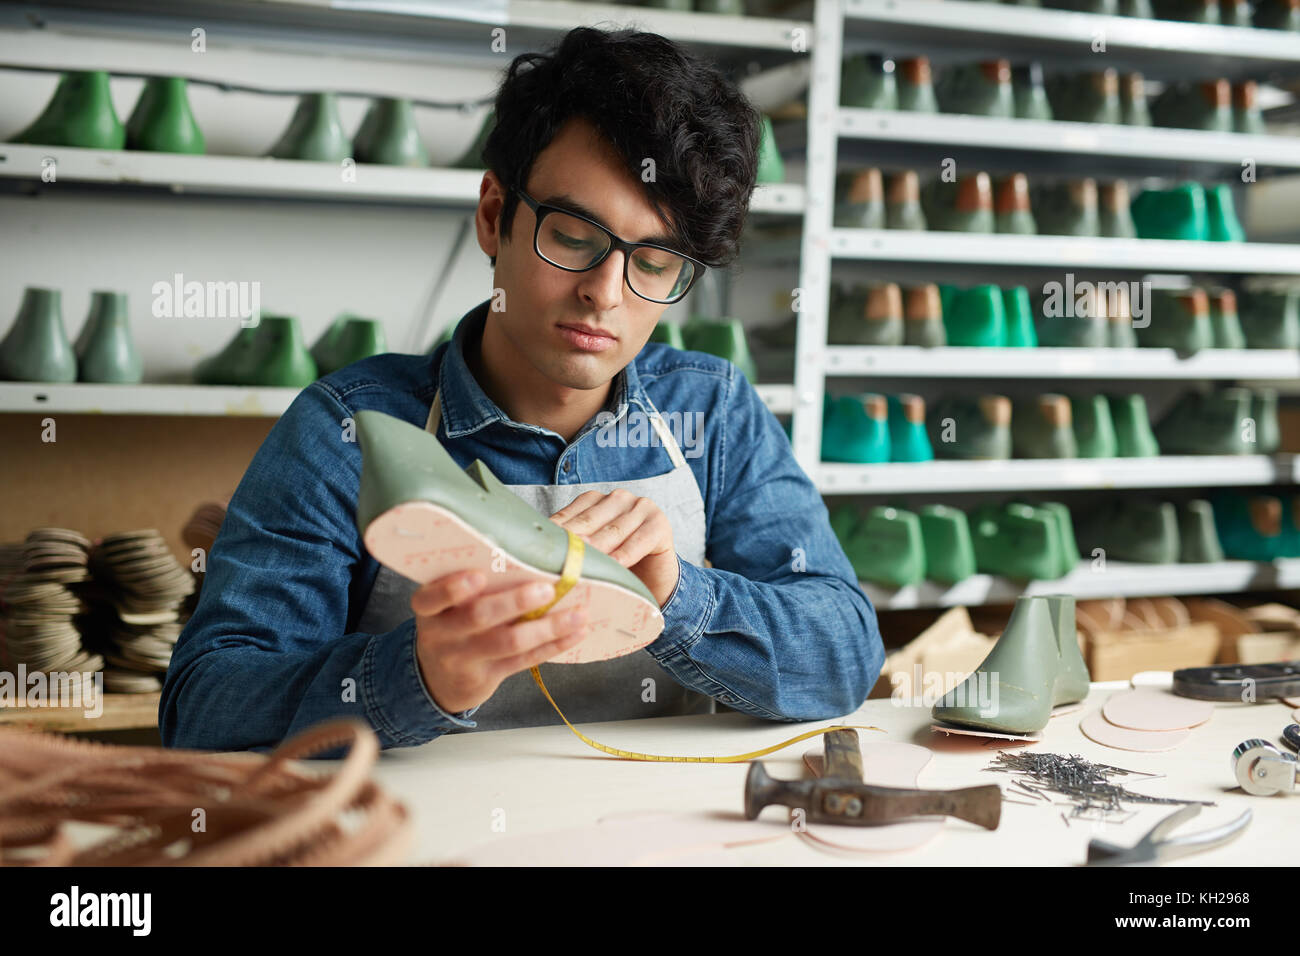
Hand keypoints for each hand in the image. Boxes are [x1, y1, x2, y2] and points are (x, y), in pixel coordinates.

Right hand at [410, 571, 587, 714]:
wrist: (438, 680)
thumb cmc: (452, 623)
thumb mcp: (447, 605)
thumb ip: (476, 582)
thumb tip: (539, 546)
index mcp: (429, 609)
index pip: (430, 598)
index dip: (452, 588)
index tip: (479, 575)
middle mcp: (441, 635)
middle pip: (478, 617)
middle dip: (515, 602)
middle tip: (547, 589)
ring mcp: (464, 659)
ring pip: (509, 642)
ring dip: (548, 627)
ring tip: (578, 614)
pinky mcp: (487, 677)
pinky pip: (524, 661)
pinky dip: (553, 645)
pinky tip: (576, 632)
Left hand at [550, 489, 679, 607]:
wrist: (655, 581)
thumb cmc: (616, 566)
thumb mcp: (591, 553)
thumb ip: (570, 545)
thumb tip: (534, 549)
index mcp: (596, 500)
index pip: (571, 515)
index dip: (555, 533)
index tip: (537, 548)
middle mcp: (619, 498)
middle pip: (590, 522)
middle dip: (573, 541)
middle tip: (555, 558)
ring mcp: (642, 507)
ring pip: (613, 531)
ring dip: (596, 550)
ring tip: (580, 565)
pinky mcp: (659, 524)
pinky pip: (639, 541)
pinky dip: (625, 555)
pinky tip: (614, 566)